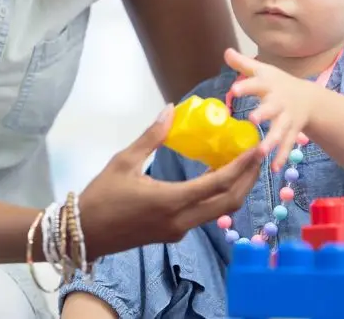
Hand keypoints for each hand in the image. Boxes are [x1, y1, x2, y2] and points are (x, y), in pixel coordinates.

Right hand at [78, 104, 263, 257]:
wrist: (84, 234)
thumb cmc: (101, 196)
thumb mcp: (123, 161)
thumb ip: (151, 137)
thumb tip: (170, 110)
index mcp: (170, 201)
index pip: (218, 184)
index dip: (242, 166)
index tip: (257, 148)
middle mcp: (181, 220)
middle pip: (229, 202)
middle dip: (248, 179)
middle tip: (258, 155)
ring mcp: (179, 229)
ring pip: (220, 211)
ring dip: (236, 188)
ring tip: (243, 164)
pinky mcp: (175, 233)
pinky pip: (206, 214)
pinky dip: (219, 195)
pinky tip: (217, 176)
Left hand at [224, 48, 318, 170]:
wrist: (309, 98)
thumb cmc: (278, 83)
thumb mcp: (263, 71)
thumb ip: (243, 64)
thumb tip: (226, 51)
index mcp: (269, 85)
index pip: (256, 83)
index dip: (246, 86)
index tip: (234, 90)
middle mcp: (279, 102)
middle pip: (271, 108)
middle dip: (263, 113)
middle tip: (252, 119)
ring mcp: (287, 119)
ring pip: (280, 131)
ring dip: (272, 141)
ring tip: (261, 152)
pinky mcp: (292, 132)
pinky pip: (286, 146)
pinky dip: (281, 157)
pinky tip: (274, 168)